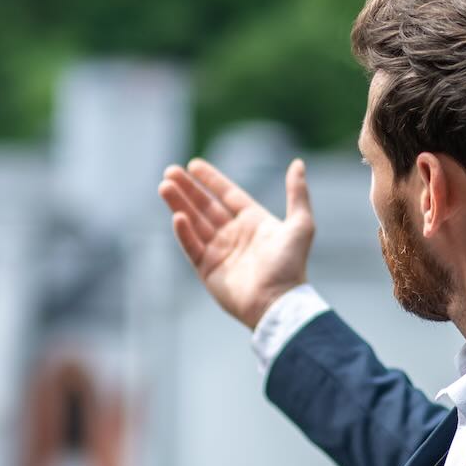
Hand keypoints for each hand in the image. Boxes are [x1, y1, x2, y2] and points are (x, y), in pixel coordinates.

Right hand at [157, 157, 314, 330]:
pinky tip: (176, 216)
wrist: (277, 302)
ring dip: (179, 204)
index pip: (227, 195)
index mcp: (253, 221)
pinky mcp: (207, 270)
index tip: (193, 165)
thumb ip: (297, 193)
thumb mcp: (301, 224)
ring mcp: (219, 252)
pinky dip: (184, 232)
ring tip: (164, 187)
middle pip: (205, 206)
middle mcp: (234, 234)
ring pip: (194, 223)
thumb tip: (298, 163)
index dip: (210, 180)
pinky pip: (192, 247)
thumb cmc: (291, 265)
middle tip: (169, 172)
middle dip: (187, 189)